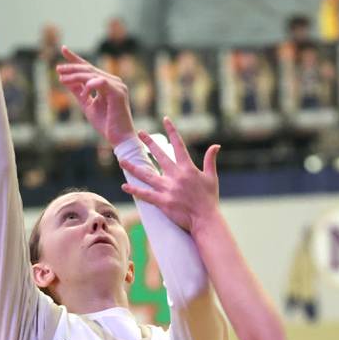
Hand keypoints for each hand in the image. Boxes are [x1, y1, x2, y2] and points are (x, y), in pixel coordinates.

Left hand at [55, 49, 135, 147]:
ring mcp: (118, 86)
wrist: (119, 138)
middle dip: (72, 67)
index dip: (76, 59)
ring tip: (62, 79)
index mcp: (107, 84)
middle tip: (58, 69)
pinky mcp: (119, 93)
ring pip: (92, 74)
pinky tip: (82, 92)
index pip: (89, 68)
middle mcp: (114, 82)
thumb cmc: (106, 124)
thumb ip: (78, 92)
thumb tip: (64, 80)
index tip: (63, 49)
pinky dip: (89, 85)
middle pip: (89, 69)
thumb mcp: (87, 105)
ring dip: (76, 76)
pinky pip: (101, 82)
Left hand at [118, 117, 219, 232]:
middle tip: (140, 133)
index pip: (178, 145)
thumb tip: (216, 145)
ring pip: (147, 175)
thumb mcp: (212, 177)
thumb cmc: (209, 199)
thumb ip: (210, 160)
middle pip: (159, 155)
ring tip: (122, 160)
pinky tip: (124, 186)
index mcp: (188, 168)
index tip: (165, 120)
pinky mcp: (163, 202)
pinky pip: (146, 194)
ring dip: (133, 167)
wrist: (206, 219)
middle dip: (149, 143)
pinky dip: (134, 190)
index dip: (172, 131)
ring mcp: (168, 189)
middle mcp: (176, 176)